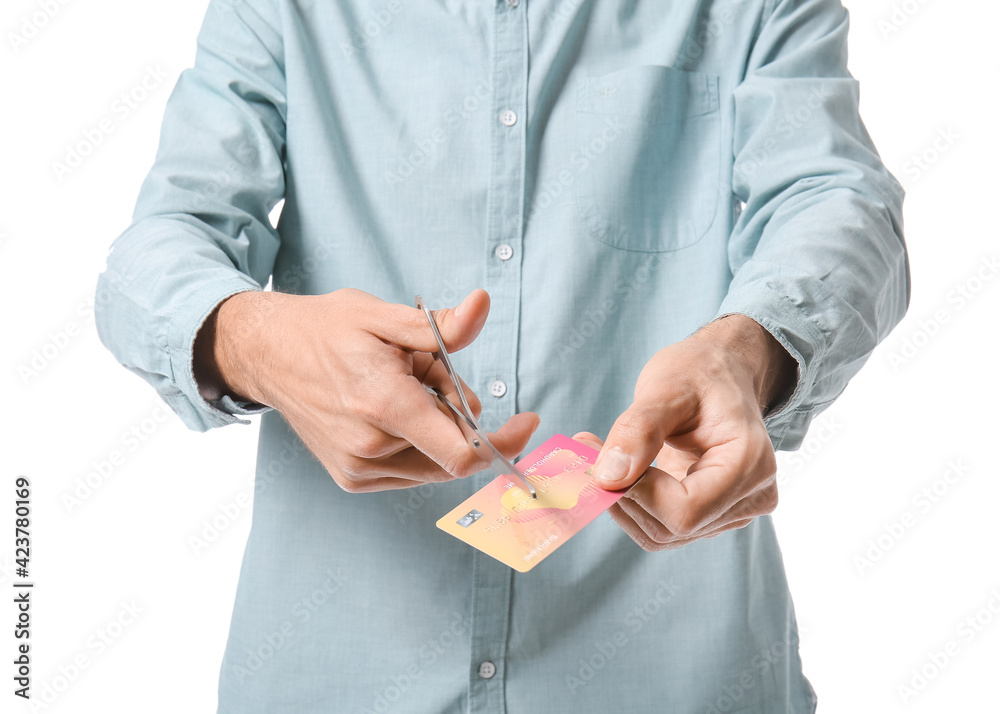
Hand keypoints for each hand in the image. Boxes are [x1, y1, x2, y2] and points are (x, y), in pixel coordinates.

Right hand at [194, 287, 538, 492]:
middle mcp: (371, 448)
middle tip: (430, 371)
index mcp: (384, 404)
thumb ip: (441, 326)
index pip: (463, 453)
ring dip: (438, 428)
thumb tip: (483, 305)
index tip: (527, 421)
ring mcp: (358, 469)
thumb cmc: (326, 330)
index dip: (504, 443)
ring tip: (403, 385)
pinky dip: (418, 441)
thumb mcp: (384, 315)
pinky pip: (411, 469)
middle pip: (454, 452)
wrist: (267, 354)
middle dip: (460, 414)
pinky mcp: (352, 479)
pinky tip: (390, 407)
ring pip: (435, 462)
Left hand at [580, 314, 795, 549]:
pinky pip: (664, 528)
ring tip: (604, 456)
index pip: (685, 511)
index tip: (600, 461)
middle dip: (623, 495)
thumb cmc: (700, 372)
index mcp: (750, 464)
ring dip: (623, 501)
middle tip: (588, 452)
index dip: (637, 493)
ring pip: (662, 534)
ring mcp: (734, 512)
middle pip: (672, 528)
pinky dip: (634, 503)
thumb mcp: (666, 387)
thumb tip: (608, 478)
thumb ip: (638, 431)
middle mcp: (750, 497)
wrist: (722, 372)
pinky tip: (623, 470)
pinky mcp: (713, 516)